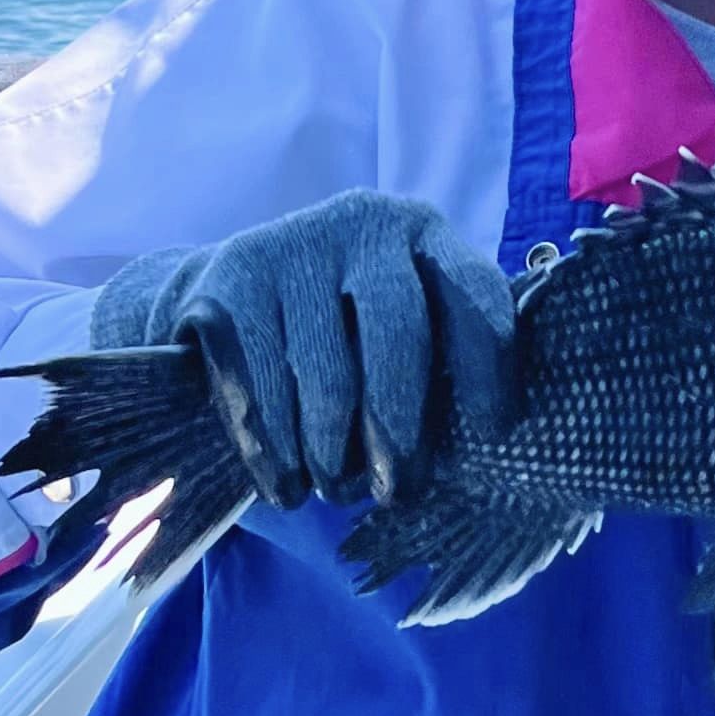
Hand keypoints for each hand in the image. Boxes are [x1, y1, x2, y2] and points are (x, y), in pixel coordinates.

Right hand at [91, 190, 515, 508]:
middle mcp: (364, 223)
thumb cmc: (339, 329)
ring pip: (326, 372)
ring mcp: (294, 244)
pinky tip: (284, 482)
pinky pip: (261, 383)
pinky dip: (274, 448)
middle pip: (399, 332)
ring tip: (333, 490)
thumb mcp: (393, 323)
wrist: (222, 294)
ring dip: (331, 451)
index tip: (492, 432)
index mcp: (424, 232)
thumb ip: (435, 359)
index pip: (475, 291)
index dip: (489, 365)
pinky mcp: (231, 279)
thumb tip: (473, 442)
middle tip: (395, 492)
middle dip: (400, 425)